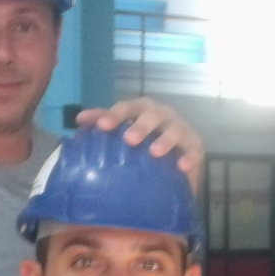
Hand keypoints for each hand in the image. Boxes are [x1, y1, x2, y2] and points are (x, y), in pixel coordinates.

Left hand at [77, 97, 205, 186]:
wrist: (170, 164)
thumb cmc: (140, 144)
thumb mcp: (121, 134)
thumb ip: (103, 124)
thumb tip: (79, 121)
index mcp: (140, 111)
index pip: (126, 108)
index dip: (115, 114)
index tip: (102, 126)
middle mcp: (161, 115)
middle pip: (152, 114)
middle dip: (141, 125)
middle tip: (129, 140)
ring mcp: (180, 129)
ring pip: (174, 130)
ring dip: (164, 140)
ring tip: (154, 153)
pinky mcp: (195, 146)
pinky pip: (194, 150)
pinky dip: (189, 157)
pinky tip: (182, 167)